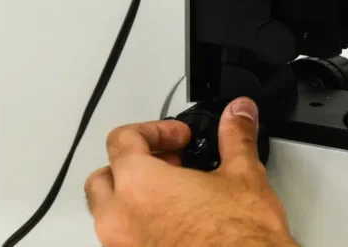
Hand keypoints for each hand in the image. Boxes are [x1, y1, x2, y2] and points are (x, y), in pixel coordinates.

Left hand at [85, 97, 296, 246]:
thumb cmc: (240, 240)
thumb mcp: (244, 176)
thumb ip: (235, 136)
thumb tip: (238, 113)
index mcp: (139, 186)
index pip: (123, 140)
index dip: (155, 130)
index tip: (179, 137)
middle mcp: (121, 220)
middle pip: (103, 177)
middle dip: (133, 164)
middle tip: (169, 163)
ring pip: (108, 214)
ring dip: (132, 198)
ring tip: (172, 195)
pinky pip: (124, 241)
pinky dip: (141, 227)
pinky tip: (176, 225)